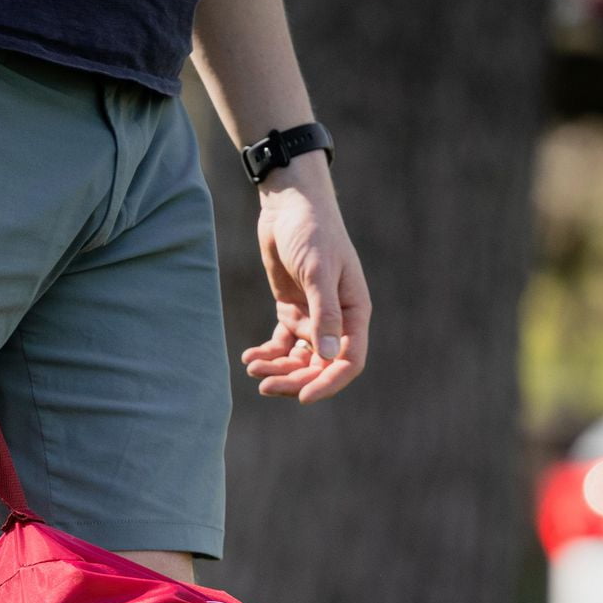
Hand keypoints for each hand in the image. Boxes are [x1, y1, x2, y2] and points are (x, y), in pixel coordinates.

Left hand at [241, 152, 369, 402]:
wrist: (289, 205)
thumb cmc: (312, 231)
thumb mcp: (318, 272)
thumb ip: (324, 314)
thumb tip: (329, 357)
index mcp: (353, 313)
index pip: (349, 361)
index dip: (329, 383)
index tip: (303, 397)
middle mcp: (336, 320)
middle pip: (319, 366)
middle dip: (293, 379)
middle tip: (264, 383)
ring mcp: (313, 317)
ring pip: (298, 359)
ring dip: (277, 368)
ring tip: (252, 366)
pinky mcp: (291, 311)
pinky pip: (281, 344)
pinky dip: (267, 354)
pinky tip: (249, 357)